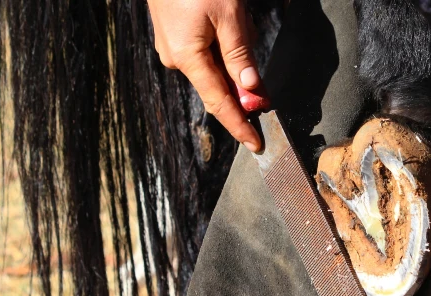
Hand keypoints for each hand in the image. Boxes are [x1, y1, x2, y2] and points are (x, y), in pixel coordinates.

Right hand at [148, 0, 262, 150]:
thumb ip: (240, 57)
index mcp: (187, 57)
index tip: (255, 144)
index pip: (219, 103)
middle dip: (242, 82)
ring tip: (237, 19)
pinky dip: (221, 46)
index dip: (239, 125)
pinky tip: (228, 21)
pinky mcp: (173, 33)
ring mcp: (171, 45)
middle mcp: (175, 57)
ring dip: (232, 57)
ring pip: (213, 64)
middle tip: (259, 65)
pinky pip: (203, 50)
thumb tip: (252, 93)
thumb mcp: (228, 16)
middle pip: (218, 84)